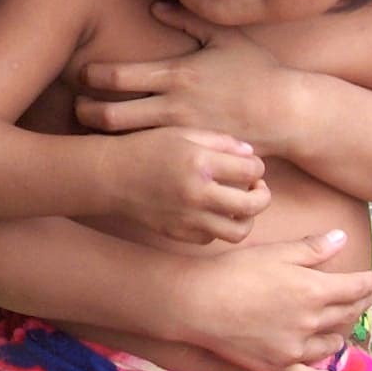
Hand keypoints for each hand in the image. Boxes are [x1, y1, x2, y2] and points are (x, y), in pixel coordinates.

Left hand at [77, 5, 307, 153]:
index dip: (91, 76)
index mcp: (177, 74)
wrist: (289, 114)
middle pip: (110, 116)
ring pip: (125, 142)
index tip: (83, 74)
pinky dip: (131, 154)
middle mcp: (174, 107)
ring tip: (92, 130)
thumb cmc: (259, 72)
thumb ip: (188, 20)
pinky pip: (151, 158)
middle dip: (85, 113)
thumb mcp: (225, 38)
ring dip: (103, 137)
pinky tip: (123, 151)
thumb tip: (155, 6)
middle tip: (75, 109)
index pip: (117, 76)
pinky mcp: (192, 155)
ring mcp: (182, 135)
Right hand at [99, 127, 267, 243]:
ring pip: (238, 231)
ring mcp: (188, 217)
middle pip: (254, 205)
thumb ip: (220, 142)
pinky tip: (210, 213)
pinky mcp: (177, 233)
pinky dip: (217, 228)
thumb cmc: (145, 148)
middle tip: (256, 189)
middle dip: (262, 196)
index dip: (257, 167)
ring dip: (245, 219)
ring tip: (238, 206)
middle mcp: (198, 193)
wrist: (109, 175)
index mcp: (201, 162)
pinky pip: (211, 238)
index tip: (249, 166)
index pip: (253, 170)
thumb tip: (252, 157)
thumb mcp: (182, 132)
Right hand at [163, 232, 371, 370]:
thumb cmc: (235, 270)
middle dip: (359, 304)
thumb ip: (313, 248)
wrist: (199, 303)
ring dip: (339, 334)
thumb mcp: (276, 252)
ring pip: (329, 344)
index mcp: (315, 290)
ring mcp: (295, 348)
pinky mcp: (277, 366)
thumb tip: (342, 238)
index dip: (369, 283)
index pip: (355, 287)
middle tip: (365, 298)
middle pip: (346, 314)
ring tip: (340, 329)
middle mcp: (311, 322)